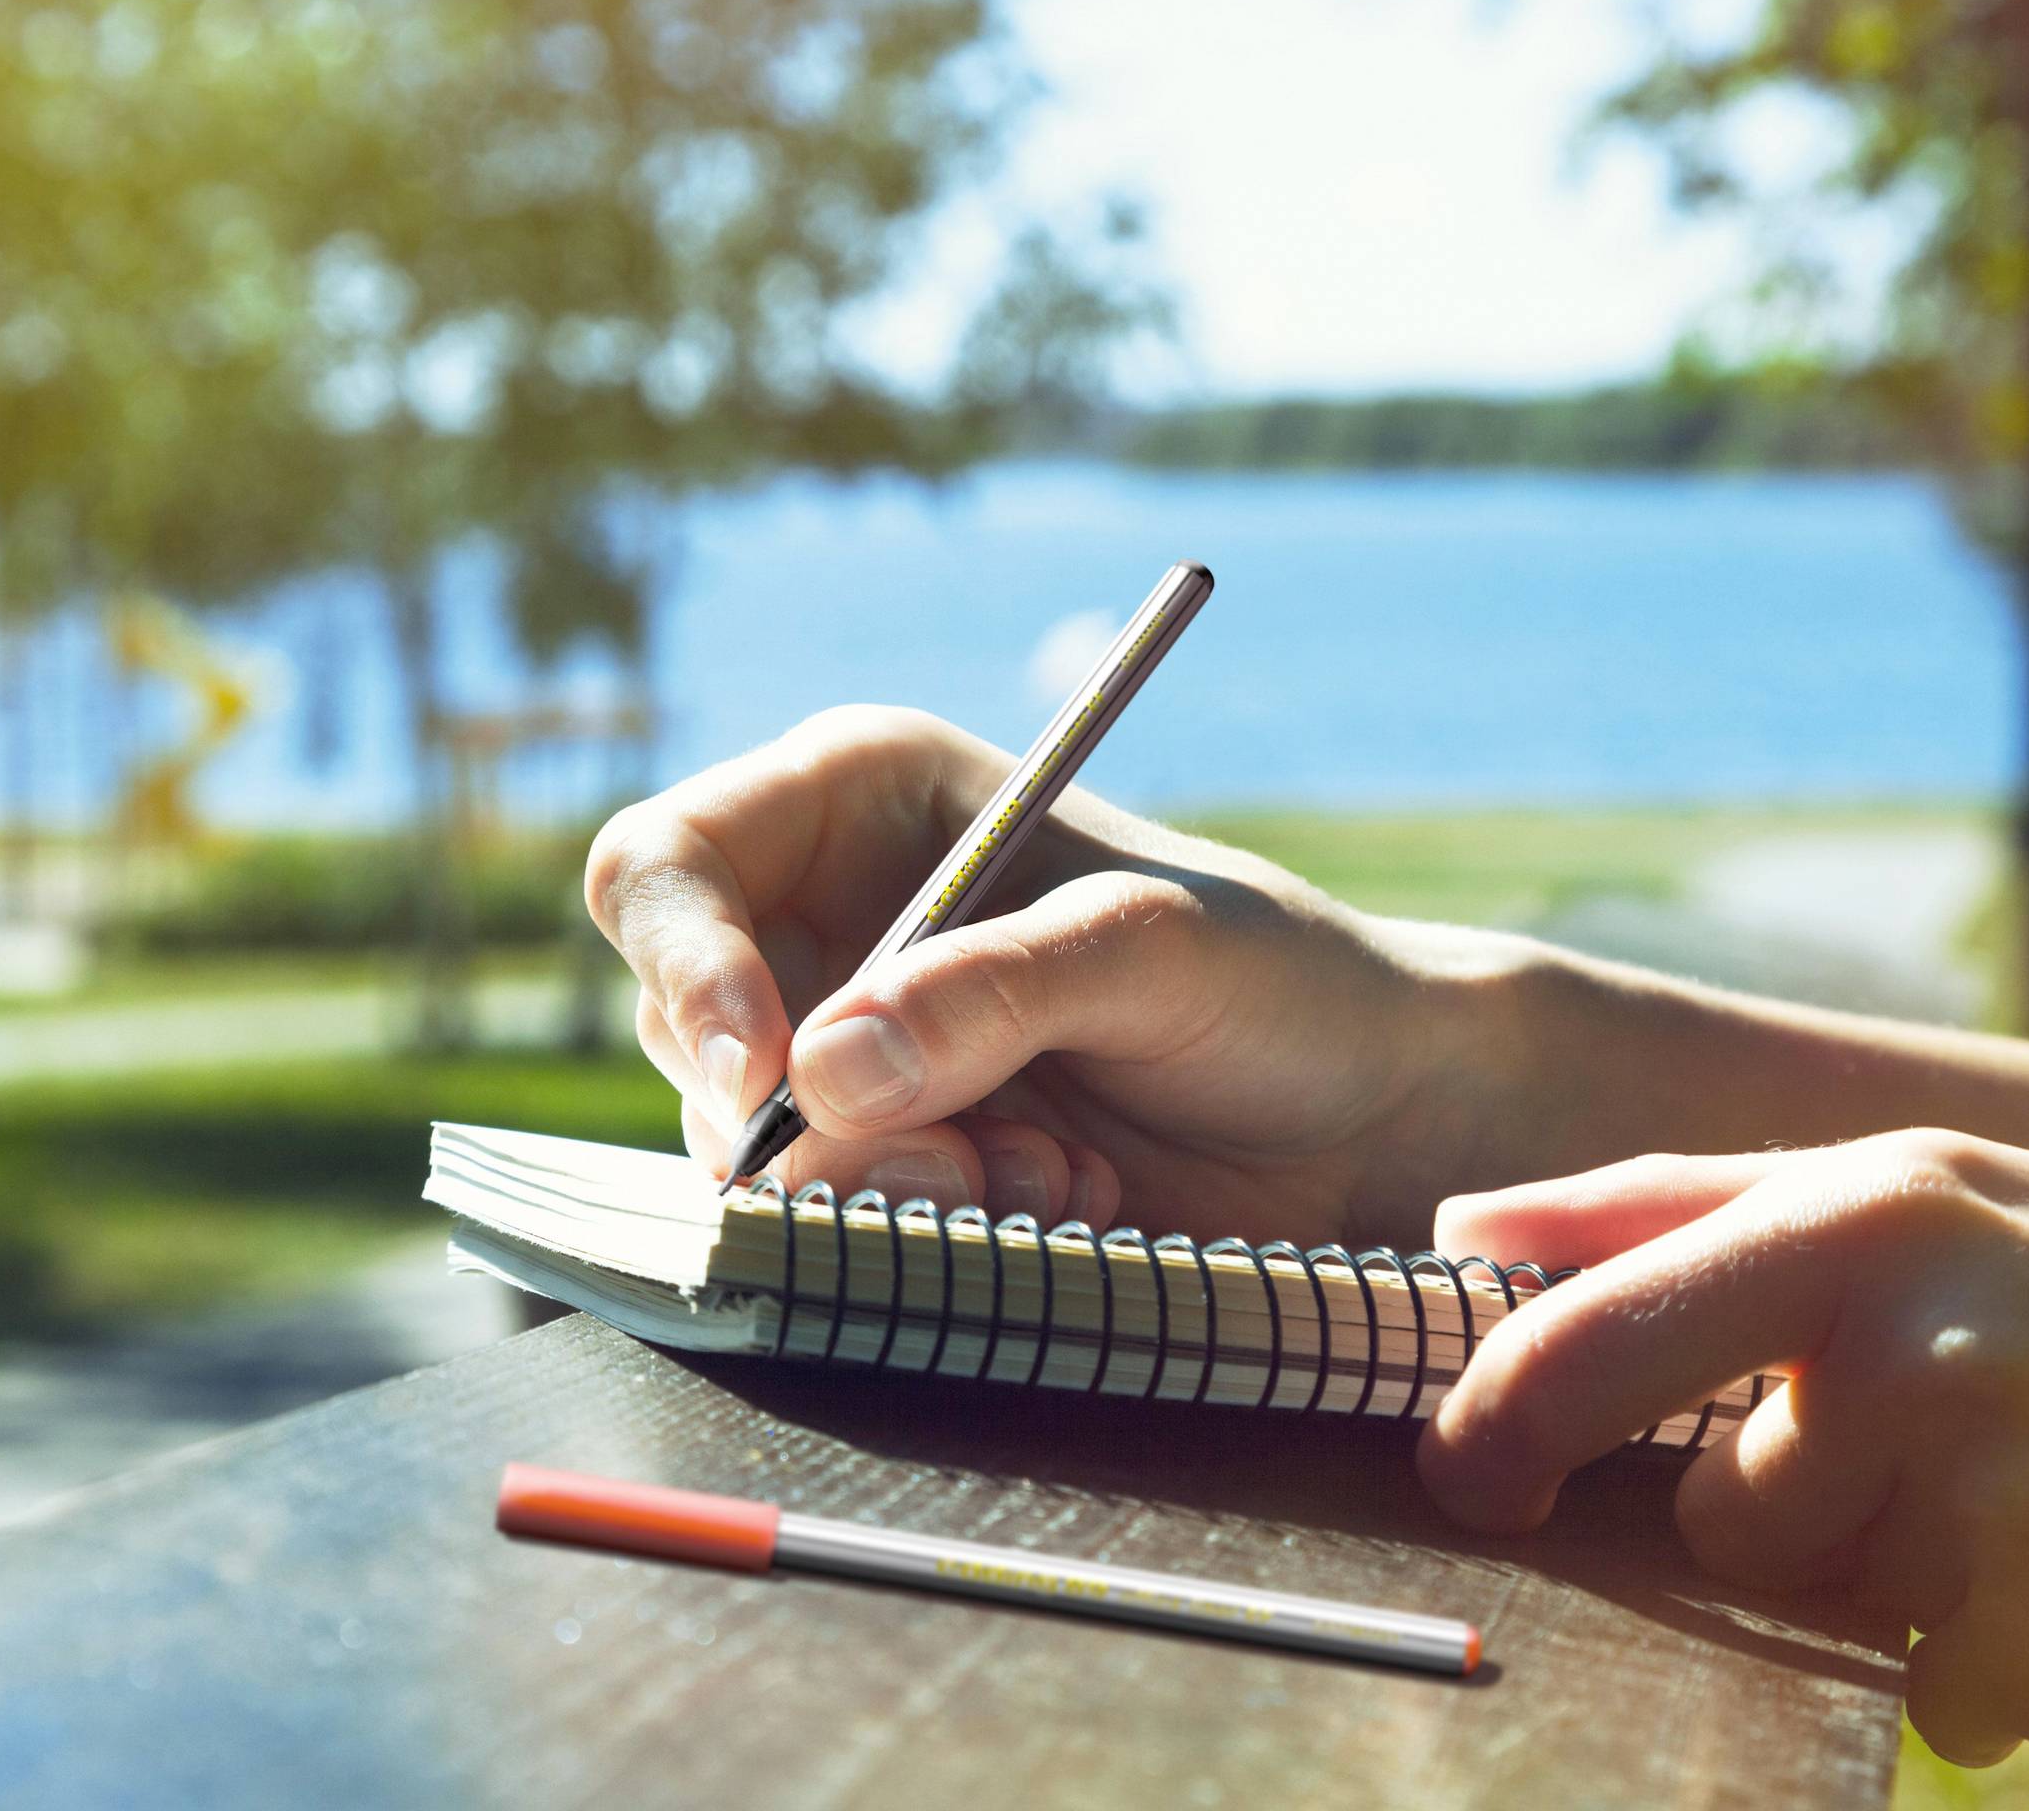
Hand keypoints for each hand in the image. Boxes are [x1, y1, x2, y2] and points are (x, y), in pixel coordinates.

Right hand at [584, 705, 1495, 1245]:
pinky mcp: (878, 1157)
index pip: (666, 865)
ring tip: (1055, 1174)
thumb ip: (996, 993)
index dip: (684, 964)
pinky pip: (823, 1218)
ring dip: (893, 1183)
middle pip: (683, 1025)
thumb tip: (824, 1070)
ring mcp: (840, 1048)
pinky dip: (931, 1229)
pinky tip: (1054, 1201)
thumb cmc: (1277, 986)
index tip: (761, 1074)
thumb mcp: (1157, 954)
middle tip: (960, 1161)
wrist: (1361, 1125)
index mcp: (857, 800)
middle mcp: (820, 916)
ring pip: (747, 1144)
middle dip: (804, 1117)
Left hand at [1421, 1131, 2028, 1768]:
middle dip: (1798, 1508)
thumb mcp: (1910, 1189)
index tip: (1462, 1474)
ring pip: (1838, 1611)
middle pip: (1719, 1518)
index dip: (1495, 1417)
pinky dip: (2012, 1665)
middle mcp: (1916, 1360)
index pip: (1592, 1340)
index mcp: (1858, 1223)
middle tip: (1950, 1438)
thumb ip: (1672, 1206)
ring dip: (1918, 1584)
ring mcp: (1999, 1517)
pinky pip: (1945, 1700)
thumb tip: (1461, 1227)